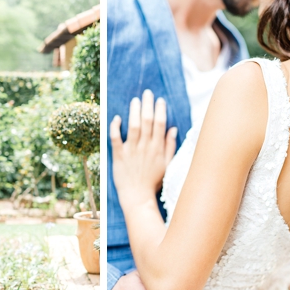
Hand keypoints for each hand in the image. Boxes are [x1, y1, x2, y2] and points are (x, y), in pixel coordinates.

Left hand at [110, 90, 176, 209]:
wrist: (137, 197)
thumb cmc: (153, 182)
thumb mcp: (168, 165)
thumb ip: (170, 146)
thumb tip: (173, 128)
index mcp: (157, 148)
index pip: (160, 124)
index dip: (160, 110)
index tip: (159, 100)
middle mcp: (145, 147)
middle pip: (147, 121)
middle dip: (148, 105)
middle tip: (147, 93)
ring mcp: (131, 151)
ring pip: (133, 126)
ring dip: (134, 111)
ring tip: (135, 100)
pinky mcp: (119, 156)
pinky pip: (116, 138)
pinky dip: (115, 127)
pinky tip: (117, 117)